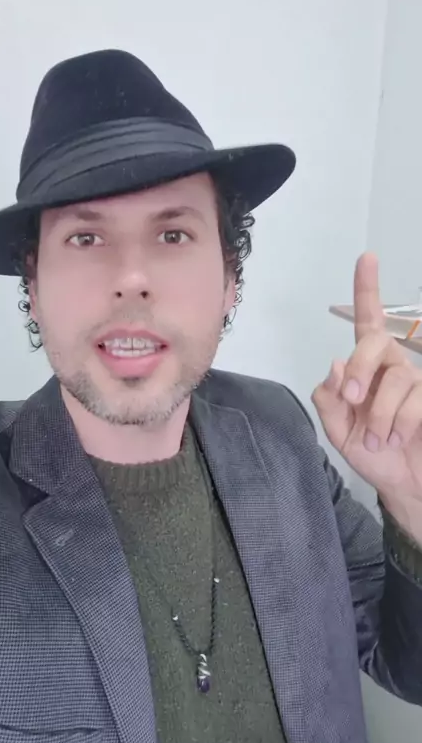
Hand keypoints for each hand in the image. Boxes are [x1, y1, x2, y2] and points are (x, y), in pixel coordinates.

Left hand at [311, 252, 421, 540]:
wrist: (403, 484)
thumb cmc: (371, 453)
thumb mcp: (338, 430)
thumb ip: (329, 399)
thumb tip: (335, 364)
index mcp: (365, 368)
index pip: (366, 322)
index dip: (368, 289)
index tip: (367, 258)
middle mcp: (392, 366)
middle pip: (374, 344)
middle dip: (360, 370)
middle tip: (352, 400)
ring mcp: (416, 381)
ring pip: (395, 380)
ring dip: (378, 416)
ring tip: (376, 439)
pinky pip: (414, 402)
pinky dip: (399, 424)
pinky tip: (394, 439)